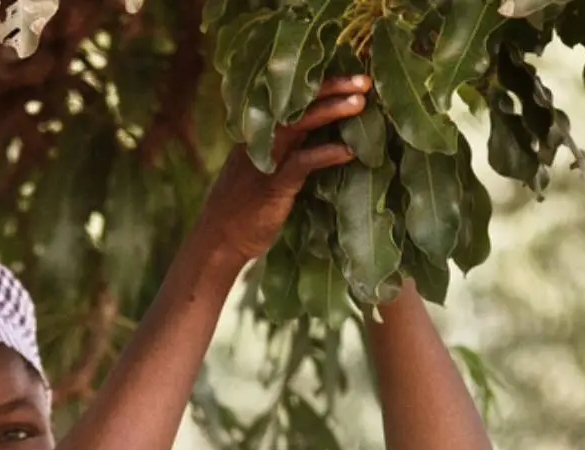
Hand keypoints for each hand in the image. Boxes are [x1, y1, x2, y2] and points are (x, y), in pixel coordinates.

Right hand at [191, 75, 372, 264]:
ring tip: (359, 104)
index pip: (290, 99)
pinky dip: (326, 154)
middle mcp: (261, 139)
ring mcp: (266, 160)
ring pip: (299, 124)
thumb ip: (287, 151)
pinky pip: (302, 162)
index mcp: (259, 133)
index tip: (348, 75)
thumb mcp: (264, 170)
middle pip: (297, 103)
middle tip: (363, 80)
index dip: (319, 85)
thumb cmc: (244, 208)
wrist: (220, 239)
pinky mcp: (273, 184)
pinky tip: (349, 151)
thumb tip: (322, 138)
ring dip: (331, 111)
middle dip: (331, 88)